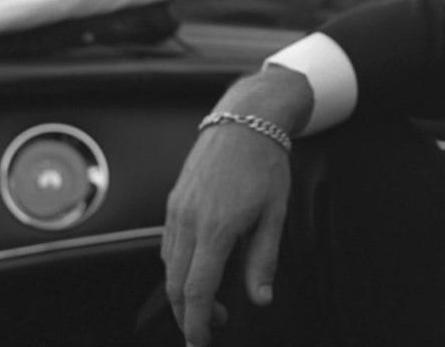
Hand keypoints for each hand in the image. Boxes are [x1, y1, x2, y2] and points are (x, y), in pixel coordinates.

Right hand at [162, 67, 311, 345]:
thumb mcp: (276, 213)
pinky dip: (179, 267)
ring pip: (169, 267)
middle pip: (176, 285)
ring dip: (184, 292)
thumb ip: (264, 259)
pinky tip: (198, 270)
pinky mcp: (173, 202)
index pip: (198, 290)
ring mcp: (176, 210)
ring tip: (211, 303)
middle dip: (189, 315)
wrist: (244, 120)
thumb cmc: (265, 163)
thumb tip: (261, 299)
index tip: (204, 342)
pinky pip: (168, 245)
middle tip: (210, 330)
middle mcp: (189, 221)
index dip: (199, 322)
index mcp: (217, 227)